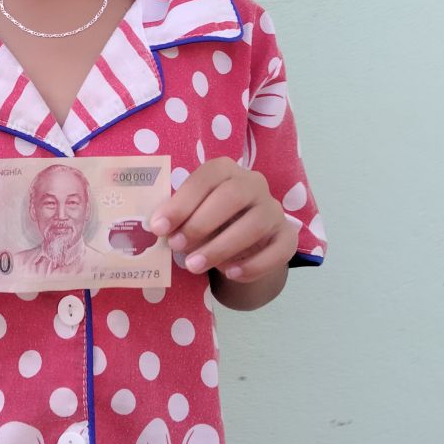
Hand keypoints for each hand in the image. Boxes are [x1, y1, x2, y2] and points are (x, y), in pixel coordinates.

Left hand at [148, 158, 297, 282]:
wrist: (241, 243)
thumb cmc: (208, 220)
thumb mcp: (190, 212)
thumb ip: (176, 215)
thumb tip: (156, 226)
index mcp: (225, 170)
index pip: (205, 178)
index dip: (181, 203)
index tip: (159, 227)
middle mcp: (253, 183)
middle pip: (232, 196)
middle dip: (200, 223)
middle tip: (176, 246)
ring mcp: (273, 209)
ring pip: (255, 224)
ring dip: (221, 247)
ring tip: (194, 266)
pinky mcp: (286, 236)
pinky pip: (277, 250)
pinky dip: (253, 265)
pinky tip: (230, 273)